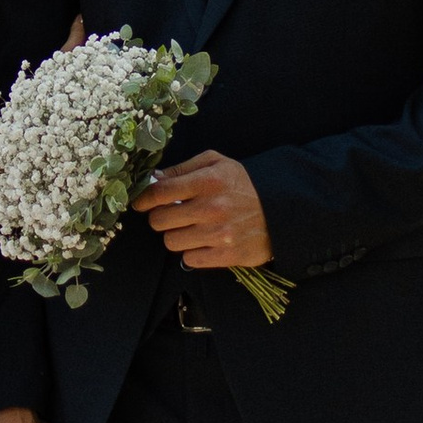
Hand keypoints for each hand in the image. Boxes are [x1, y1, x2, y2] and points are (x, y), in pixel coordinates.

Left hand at [135, 150, 273, 271]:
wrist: (280, 212)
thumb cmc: (243, 185)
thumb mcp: (217, 164)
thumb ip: (184, 168)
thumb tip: (154, 178)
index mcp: (208, 181)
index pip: (160, 192)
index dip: (144, 199)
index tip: (141, 202)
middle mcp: (212, 208)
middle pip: (160, 220)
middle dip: (161, 218)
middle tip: (172, 215)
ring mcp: (219, 234)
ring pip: (171, 242)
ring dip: (177, 236)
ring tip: (191, 229)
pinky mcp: (226, 256)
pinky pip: (190, 259)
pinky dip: (193, 252)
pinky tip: (204, 242)